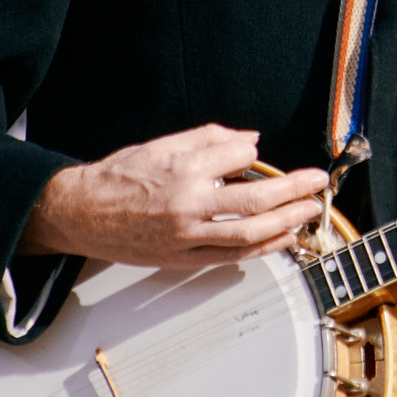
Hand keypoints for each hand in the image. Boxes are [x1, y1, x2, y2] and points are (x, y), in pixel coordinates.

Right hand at [17, 124, 328, 266]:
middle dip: (293, 191)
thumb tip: (251, 140)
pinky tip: (282, 239)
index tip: (262, 153)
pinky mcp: (181, 258)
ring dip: (286, 222)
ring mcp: (185, 235)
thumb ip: (208, 138)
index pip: (238, 157)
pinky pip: (230, 256)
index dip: (255, 153)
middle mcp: (187, 204)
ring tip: (309, 211)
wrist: (80, 212)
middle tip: (317, 182)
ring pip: (248, 233)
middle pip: (254, 200)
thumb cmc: (119, 177)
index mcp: (181, 169)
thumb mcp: (161, 144)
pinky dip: (261, 248)